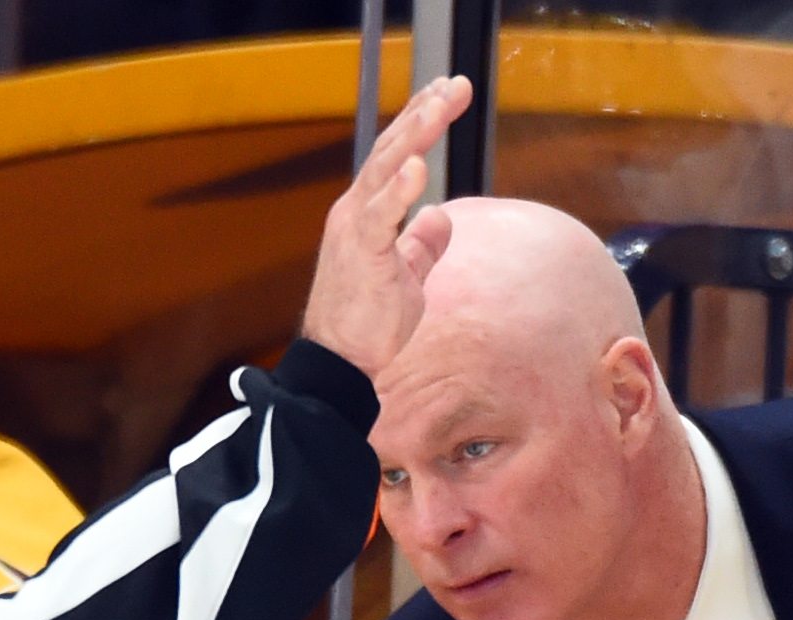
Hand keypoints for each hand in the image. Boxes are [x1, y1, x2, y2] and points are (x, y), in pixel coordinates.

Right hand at [297, 75, 472, 379]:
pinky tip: (417, 165)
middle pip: (392, 148)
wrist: (338, 362)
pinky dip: (398, 189)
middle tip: (454, 84)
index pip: (394, 154)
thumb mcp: (405, 277)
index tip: (442, 91)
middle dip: (424, 113)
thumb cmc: (366, 322)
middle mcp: (355, 210)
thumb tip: (440, 216)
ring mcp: (354, 229)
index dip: (418, 119)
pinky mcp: (360, 255)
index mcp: (366, 212)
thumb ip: (422, 244)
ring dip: (414, 135)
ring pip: (384, 169)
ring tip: (438, 105)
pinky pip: (380, 216)